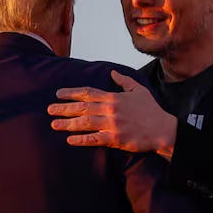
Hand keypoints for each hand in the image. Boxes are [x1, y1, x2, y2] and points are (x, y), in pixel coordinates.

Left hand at [47, 70, 176, 159]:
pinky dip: (81, 139)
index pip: (88, 93)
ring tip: (54, 124)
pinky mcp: (115, 138)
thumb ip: (124, 81)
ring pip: (84, 123)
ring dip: (67, 124)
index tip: (58, 94)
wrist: (162, 129)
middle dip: (63, 108)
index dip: (71, 93)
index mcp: (114, 98)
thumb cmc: (152, 110)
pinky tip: (69, 140)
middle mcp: (110, 110)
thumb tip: (112, 73)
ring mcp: (112, 124)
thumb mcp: (139, 91)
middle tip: (49, 110)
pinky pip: (94, 139)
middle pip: (82, 107)